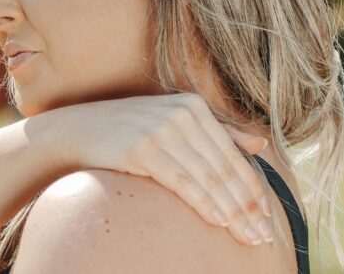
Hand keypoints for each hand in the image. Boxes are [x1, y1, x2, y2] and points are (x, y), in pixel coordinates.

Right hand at [34, 93, 273, 245]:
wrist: (76, 130)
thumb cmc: (127, 131)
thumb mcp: (172, 123)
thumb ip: (218, 132)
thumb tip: (260, 143)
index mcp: (194, 106)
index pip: (233, 156)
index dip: (253, 190)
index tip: (268, 219)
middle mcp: (182, 114)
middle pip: (224, 169)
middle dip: (248, 207)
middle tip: (263, 236)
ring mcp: (161, 130)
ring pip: (208, 178)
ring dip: (231, 212)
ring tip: (247, 237)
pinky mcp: (142, 148)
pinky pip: (181, 181)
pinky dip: (203, 202)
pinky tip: (218, 222)